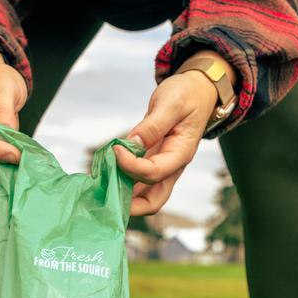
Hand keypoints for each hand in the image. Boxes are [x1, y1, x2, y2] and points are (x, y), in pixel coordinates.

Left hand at [114, 51, 234, 215]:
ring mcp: (162, 166)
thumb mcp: (171, 103)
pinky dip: (121, 181)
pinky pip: (137, 180)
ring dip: (123, 196)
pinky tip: (105, 173)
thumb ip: (153, 125)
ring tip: (100, 187)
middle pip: (153, 201)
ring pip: (144, 195)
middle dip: (130, 206)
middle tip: (105, 196)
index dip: (131, 166)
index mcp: (180, 154)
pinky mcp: (152, 161)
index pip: (154, 173)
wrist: (197, 91)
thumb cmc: (187, 94)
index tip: (115, 149)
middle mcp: (172, 166)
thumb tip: (132, 143)